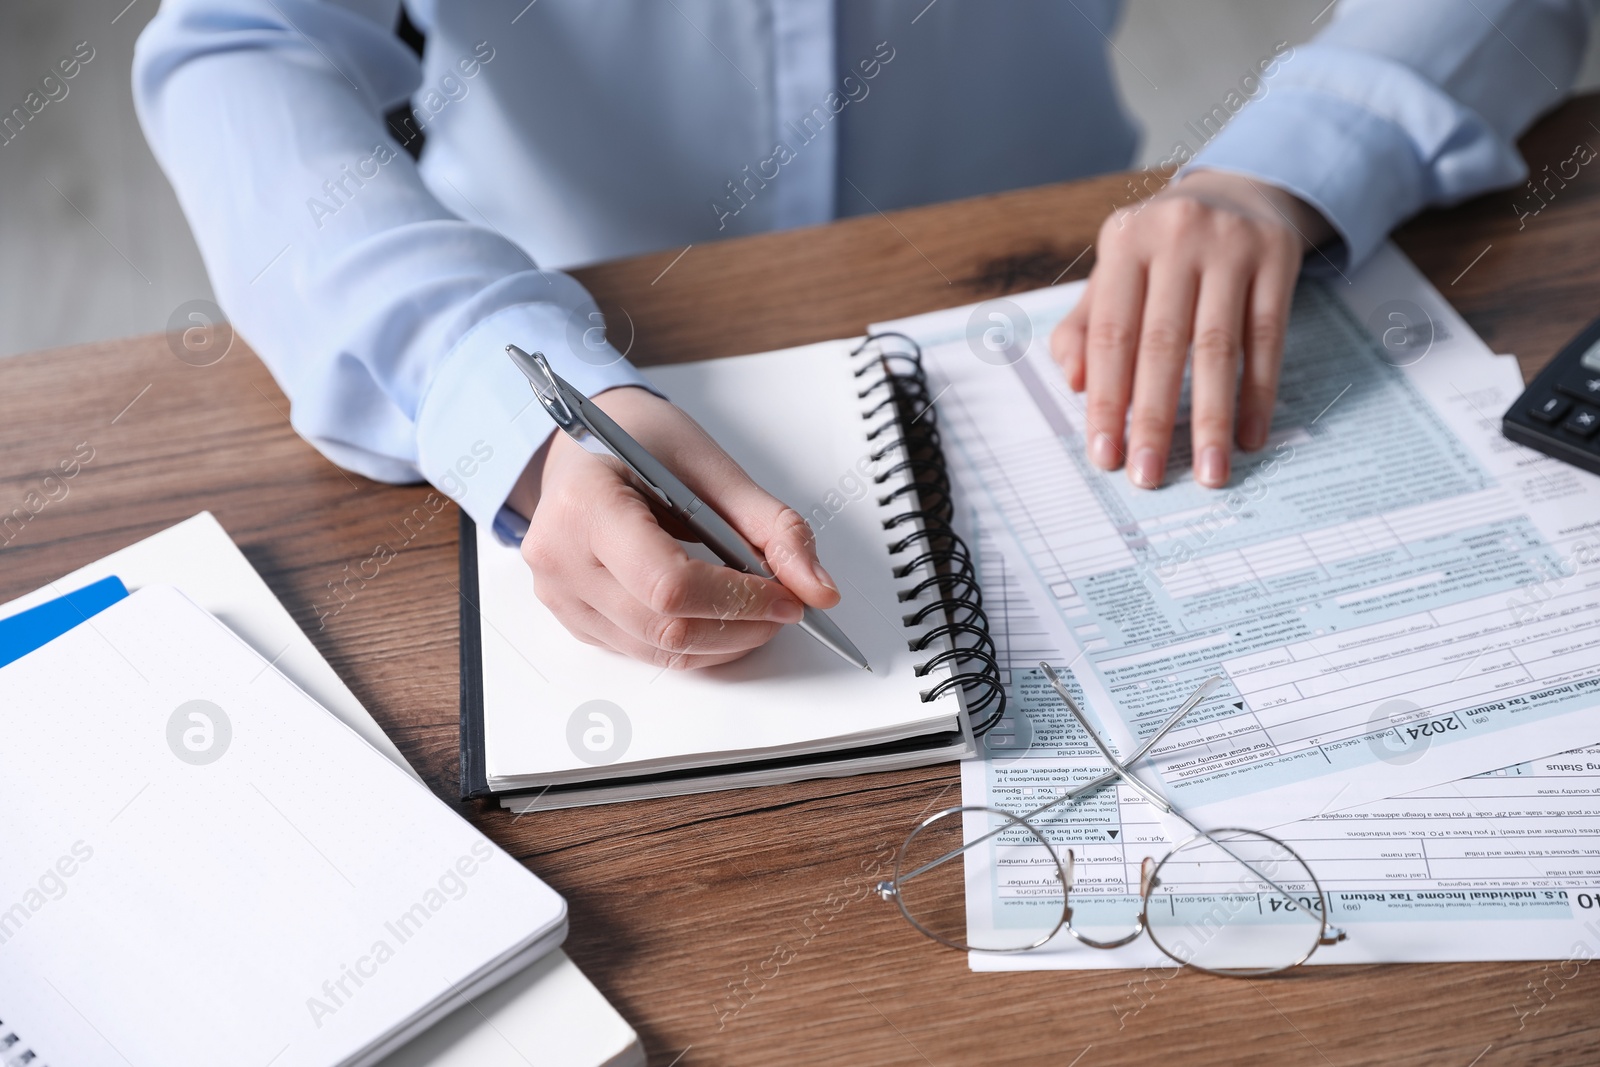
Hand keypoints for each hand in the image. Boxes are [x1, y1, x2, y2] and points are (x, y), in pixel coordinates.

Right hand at [508, 386, 838, 669]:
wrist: (587, 448)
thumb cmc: (642, 444)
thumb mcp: (712, 468)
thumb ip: (772, 527)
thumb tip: (816, 590)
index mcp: (585, 504)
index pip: (669, 583)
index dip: (738, 600)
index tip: (786, 597)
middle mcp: (559, 556)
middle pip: (665, 626)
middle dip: (740, 626)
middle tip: (784, 605)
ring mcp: (559, 594)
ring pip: (658, 650)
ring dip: (723, 641)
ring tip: (757, 609)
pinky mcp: (572, 619)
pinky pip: (643, 650)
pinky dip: (694, 642)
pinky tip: (718, 613)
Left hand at [1050, 169, 1331, 488]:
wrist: (1238, 190)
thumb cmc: (1163, 250)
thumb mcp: (1117, 272)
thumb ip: (1086, 327)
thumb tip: (1076, 384)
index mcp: (1125, 241)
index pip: (1111, 335)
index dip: (1107, 400)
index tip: (1106, 456)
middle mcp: (1177, 236)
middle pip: (1162, 345)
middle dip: (1154, 419)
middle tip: (1150, 475)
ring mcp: (1232, 244)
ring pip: (1218, 347)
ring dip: (1212, 418)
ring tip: (1209, 471)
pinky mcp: (1278, 257)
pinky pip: (1268, 339)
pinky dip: (1258, 393)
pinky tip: (1248, 435)